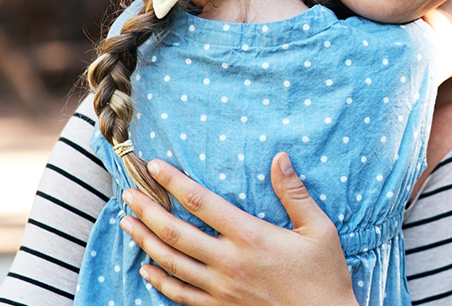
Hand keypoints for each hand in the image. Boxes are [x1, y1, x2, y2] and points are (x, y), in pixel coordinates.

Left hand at [120, 153, 358, 305]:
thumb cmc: (324, 274)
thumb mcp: (319, 228)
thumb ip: (295, 194)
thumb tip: (280, 159)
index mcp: (251, 237)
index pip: (202, 203)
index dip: (175, 183)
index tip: (156, 167)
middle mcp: (229, 262)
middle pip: (176, 232)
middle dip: (148, 211)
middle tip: (129, 194)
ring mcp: (221, 288)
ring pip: (171, 263)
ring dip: (146, 241)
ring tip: (128, 223)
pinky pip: (180, 294)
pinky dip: (160, 281)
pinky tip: (147, 270)